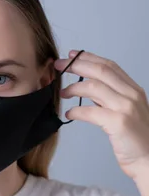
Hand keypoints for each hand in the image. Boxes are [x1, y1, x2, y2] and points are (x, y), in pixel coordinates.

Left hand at [54, 50, 148, 180]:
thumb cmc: (135, 140)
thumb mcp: (126, 112)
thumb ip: (110, 99)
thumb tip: (88, 89)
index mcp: (134, 90)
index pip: (110, 66)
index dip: (89, 58)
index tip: (72, 56)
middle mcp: (132, 95)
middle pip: (100, 71)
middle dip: (77, 66)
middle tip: (59, 66)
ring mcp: (126, 108)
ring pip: (94, 87)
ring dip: (73, 88)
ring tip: (62, 92)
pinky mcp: (119, 123)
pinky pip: (90, 112)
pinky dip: (76, 111)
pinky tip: (69, 114)